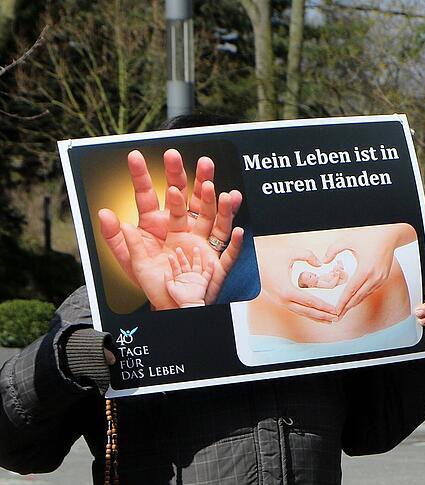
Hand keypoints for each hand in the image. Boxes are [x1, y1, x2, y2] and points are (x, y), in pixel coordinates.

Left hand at [98, 149, 243, 307]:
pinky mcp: (216, 260)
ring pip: (210, 217)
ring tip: (212, 186)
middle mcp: (181, 227)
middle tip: (182, 158)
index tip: (134, 156)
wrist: (172, 305)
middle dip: (186, 177)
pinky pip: (227, 250)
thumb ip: (118, 240)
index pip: (149, 196)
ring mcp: (200, 242)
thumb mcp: (130, 263)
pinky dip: (233, 240)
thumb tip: (106, 215)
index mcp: (157, 225)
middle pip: (186, 198)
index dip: (142, 176)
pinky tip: (235, 228)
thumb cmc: (153, 283)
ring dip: (212, 202)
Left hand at [165, 247, 213, 307]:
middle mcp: (188, 275)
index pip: (176, 267)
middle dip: (182, 256)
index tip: (169, 256)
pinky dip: (210, 268)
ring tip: (196, 249)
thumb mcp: (171, 288)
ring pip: (197, 265)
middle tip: (179, 248)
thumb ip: (168, 280)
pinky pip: (208, 273)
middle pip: (185, 263)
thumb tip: (166, 271)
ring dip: (197, 257)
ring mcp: (196, 277)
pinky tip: (211, 261)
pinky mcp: (203, 281)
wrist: (189, 304)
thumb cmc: (180, 298)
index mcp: (180, 277)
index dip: (173, 262)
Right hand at [256, 242, 337, 321]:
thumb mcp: (290, 253)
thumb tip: (320, 264)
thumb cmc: (269, 257)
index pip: (309, 301)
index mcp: (286, 290)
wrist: (250, 264)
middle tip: (337, 317)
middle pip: (307, 311)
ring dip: (316, 317)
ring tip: (331, 320)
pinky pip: (297, 309)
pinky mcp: (280, 301)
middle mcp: (283, 300)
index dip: (323, 307)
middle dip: (323, 315)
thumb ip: (307, 256)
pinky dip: (308, 313)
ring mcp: (281, 302)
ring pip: (301, 313)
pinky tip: (317, 315)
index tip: (334, 310)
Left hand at [324, 224, 415, 318]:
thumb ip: (333, 250)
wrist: (389, 235)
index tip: (335, 311)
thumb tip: (324, 261)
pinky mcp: (383, 278)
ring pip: (365, 296)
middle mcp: (375, 277)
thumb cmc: (370, 235)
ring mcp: (381, 279)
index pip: (351, 291)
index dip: (342, 303)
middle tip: (337, 317)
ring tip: (344, 311)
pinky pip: (370, 291)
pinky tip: (354, 299)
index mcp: (365, 269)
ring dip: (354, 303)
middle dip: (347, 308)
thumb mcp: (348, 240)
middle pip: (358, 297)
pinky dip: (362, 296)